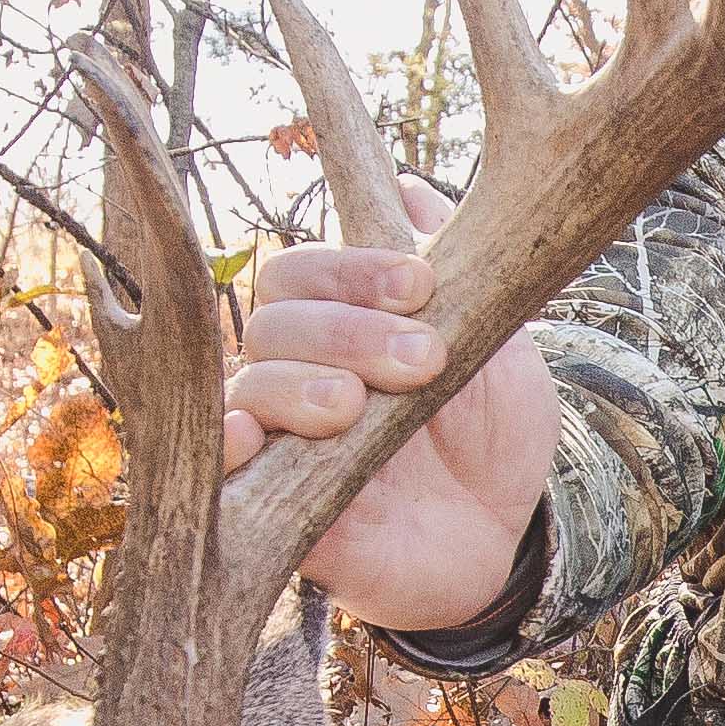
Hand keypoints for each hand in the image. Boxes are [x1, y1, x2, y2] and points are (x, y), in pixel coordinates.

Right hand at [226, 178, 565, 633]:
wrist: (506, 538)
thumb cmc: (490, 438)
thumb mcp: (497, 347)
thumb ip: (459, 268)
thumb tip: (409, 187)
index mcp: (338, 327)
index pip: (305, 274)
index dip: (353, 270)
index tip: (421, 283)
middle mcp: (295, 375)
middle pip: (275, 324)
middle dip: (345, 332)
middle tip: (421, 361)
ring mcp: (279, 442)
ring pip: (248, 388)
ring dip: (297, 385)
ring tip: (354, 404)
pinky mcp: (271, 512)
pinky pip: (218, 473)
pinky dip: (222, 446)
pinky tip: (248, 434)